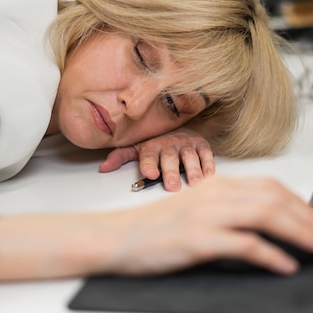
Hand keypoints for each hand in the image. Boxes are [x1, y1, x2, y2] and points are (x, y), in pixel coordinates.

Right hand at [0, 176, 312, 281]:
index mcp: (218, 184)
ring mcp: (207, 215)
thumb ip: (228, 208)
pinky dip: (270, 255)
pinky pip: (244, 244)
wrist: (117, 236)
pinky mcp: (198, 239)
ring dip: (298, 231)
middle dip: (308, 217)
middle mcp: (217, 194)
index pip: (271, 187)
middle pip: (275, 198)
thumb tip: (266, 221)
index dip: (301, 204)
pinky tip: (285, 265)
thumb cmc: (155, 226)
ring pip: (266, 215)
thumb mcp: (197, 208)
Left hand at [98, 127, 214, 190]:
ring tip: (195, 183)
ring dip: (193, 170)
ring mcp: (187, 144)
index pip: (148, 156)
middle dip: (171, 172)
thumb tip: (103, 168)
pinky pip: (206, 154)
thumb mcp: (137, 147)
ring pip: (190, 157)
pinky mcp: (202, 145)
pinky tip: (208, 175)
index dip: (149, 164)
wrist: (178, 125)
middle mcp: (170, 144)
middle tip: (173, 187)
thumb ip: (121, 157)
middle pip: (170, 158)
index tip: (150, 174)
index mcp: (152, 146)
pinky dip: (208, 164)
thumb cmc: (157, 143)